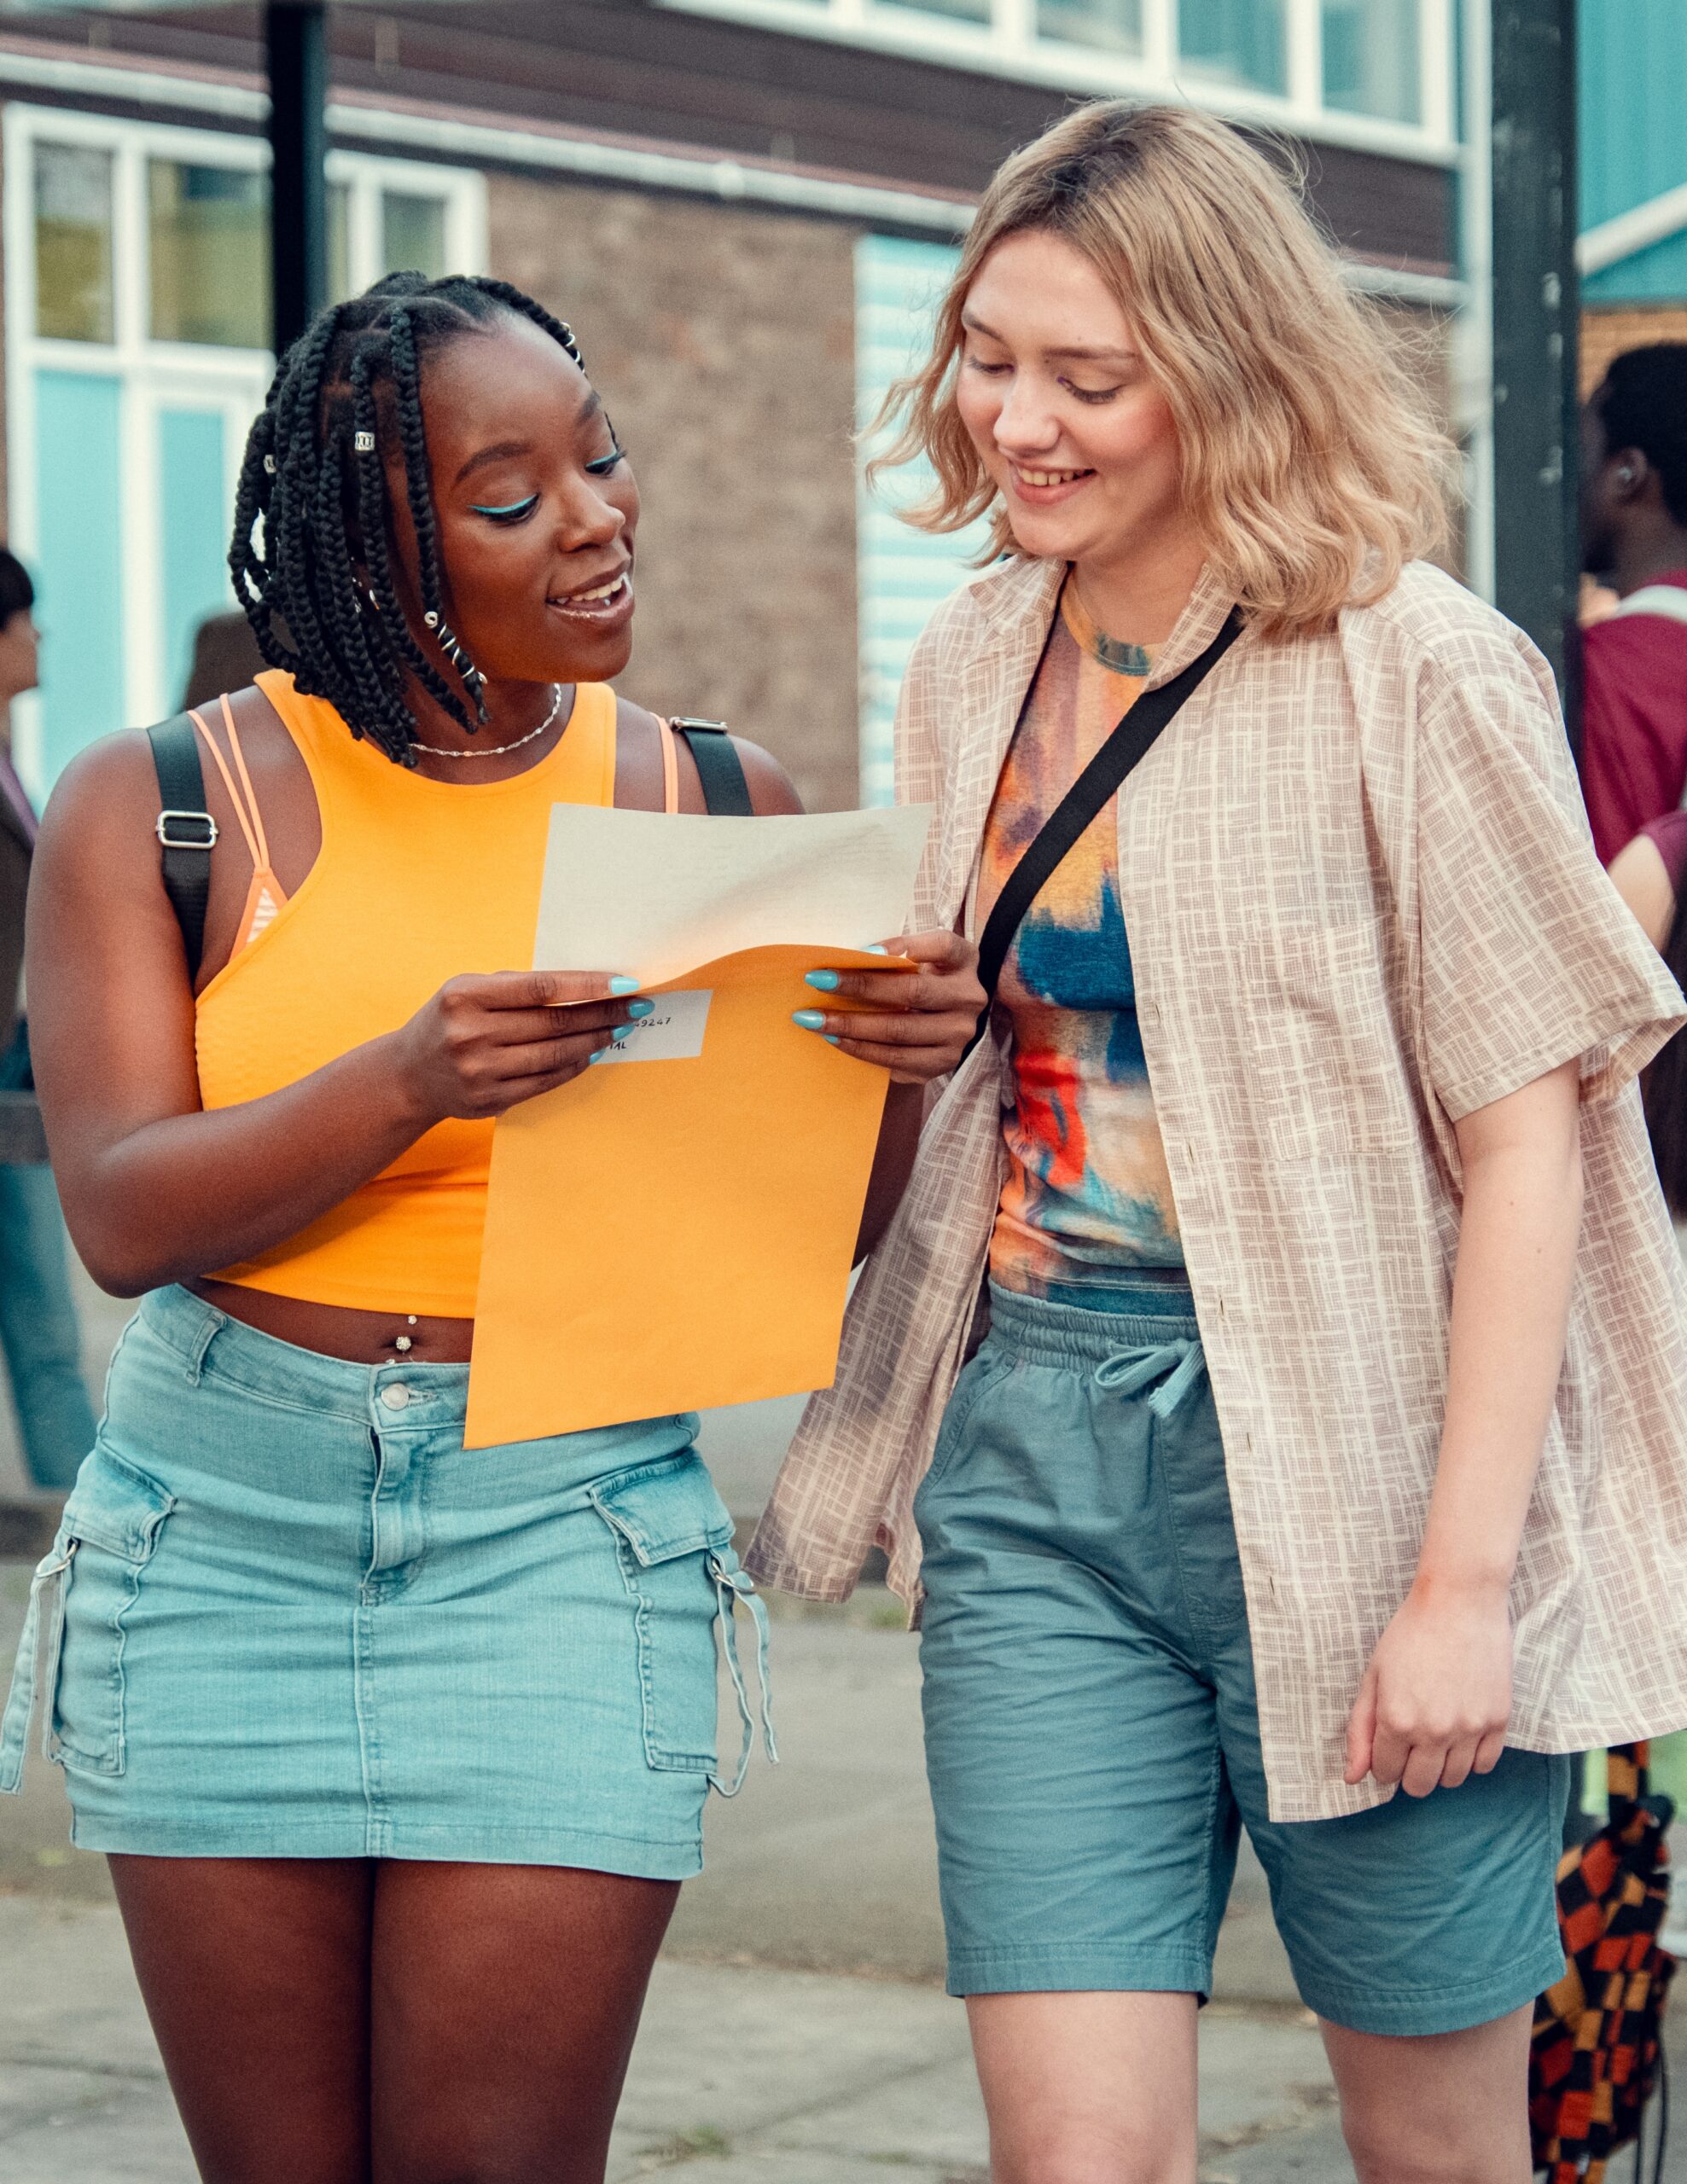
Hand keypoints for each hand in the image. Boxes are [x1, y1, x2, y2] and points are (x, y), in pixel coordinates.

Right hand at [387, 971, 643, 1123]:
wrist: (408, 1075)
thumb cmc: (450, 1020)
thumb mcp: (468, 990)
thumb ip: (516, 986)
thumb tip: (585, 986)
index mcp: (466, 995)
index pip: (540, 988)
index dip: (587, 987)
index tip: (624, 984)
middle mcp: (471, 1034)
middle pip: (554, 1023)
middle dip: (603, 1014)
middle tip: (636, 1007)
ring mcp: (480, 1071)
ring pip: (555, 1054)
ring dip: (596, 1041)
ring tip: (621, 1028)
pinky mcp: (489, 1099)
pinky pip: (546, 1081)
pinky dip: (575, 1065)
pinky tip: (594, 1052)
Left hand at [794, 931, 985, 1083]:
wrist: (939, 1026)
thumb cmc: (919, 981)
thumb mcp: (917, 961)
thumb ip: (891, 957)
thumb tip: (839, 959)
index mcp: (964, 960)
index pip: (941, 946)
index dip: (904, 946)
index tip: (862, 951)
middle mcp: (969, 996)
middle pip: (913, 991)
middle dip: (861, 986)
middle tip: (819, 981)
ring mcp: (958, 1033)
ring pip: (900, 1030)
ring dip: (851, 1025)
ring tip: (814, 1019)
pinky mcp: (943, 1062)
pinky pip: (896, 1059)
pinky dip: (861, 1049)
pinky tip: (835, 1040)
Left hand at [1343, 1580, 1512, 1796]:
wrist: (1459, 1602)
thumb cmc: (1410, 1634)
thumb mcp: (1374, 1678)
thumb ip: (1360, 1731)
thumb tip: (1351, 1778)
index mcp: (1396, 1721)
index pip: (1386, 1773)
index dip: (1383, 1763)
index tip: (1387, 1747)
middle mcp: (1434, 1732)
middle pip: (1419, 1786)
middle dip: (1408, 1773)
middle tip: (1410, 1746)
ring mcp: (1469, 1728)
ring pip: (1453, 1780)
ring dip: (1440, 1767)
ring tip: (1436, 1737)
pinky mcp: (1498, 1721)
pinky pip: (1485, 1765)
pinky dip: (1471, 1759)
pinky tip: (1461, 1736)